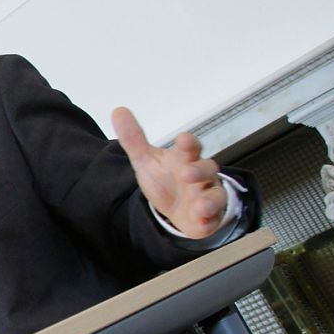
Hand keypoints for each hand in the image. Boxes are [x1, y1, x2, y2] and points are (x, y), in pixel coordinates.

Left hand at [112, 107, 226, 238]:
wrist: (175, 209)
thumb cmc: (166, 179)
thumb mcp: (146, 160)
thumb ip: (133, 139)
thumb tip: (118, 111)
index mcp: (186, 158)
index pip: (190, 147)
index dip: (188, 143)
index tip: (183, 139)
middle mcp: (202, 175)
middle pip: (207, 168)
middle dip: (199, 170)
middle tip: (186, 173)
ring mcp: (208, 195)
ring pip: (215, 195)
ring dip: (208, 200)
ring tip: (200, 206)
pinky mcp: (209, 217)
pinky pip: (213, 219)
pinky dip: (208, 221)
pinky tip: (202, 222)